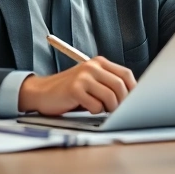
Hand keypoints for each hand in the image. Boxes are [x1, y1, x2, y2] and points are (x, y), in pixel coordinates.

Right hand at [18, 57, 136, 115]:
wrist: (41, 92)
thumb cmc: (71, 90)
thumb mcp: (92, 82)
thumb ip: (109, 84)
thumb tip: (132, 97)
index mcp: (99, 62)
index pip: (126, 74)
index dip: (133, 90)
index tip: (133, 101)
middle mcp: (92, 67)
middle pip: (120, 85)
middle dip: (122, 102)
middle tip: (117, 110)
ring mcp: (83, 77)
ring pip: (110, 96)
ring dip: (109, 108)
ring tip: (102, 109)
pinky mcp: (74, 89)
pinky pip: (95, 105)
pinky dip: (95, 111)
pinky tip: (88, 108)